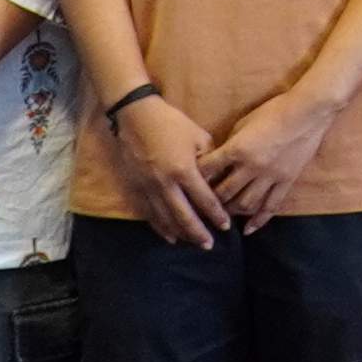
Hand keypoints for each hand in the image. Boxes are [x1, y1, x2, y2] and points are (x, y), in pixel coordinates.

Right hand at [110, 91, 233, 249]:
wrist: (135, 116)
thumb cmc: (171, 123)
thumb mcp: (199, 136)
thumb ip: (210, 160)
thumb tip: (220, 178)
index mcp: (184, 170)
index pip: (204, 200)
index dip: (216, 215)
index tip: (226, 226)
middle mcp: (166, 184)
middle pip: (185, 217)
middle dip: (199, 233)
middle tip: (210, 245)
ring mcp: (148, 188)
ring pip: (166, 220)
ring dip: (181, 234)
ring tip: (193, 243)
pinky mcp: (135, 188)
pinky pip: (149, 214)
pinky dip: (160, 228)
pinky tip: (169, 237)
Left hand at [200, 78, 347, 228]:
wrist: (307, 112)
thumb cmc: (273, 111)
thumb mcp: (244, 122)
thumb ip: (231, 143)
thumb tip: (219, 158)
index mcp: (237, 149)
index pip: (209, 169)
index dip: (196, 177)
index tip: (189, 182)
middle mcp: (251, 167)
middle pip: (224, 192)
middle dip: (211, 200)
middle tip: (203, 206)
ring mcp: (270, 177)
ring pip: (245, 204)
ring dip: (231, 211)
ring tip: (224, 215)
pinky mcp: (286, 182)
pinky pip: (270, 206)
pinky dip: (258, 221)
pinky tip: (248, 230)